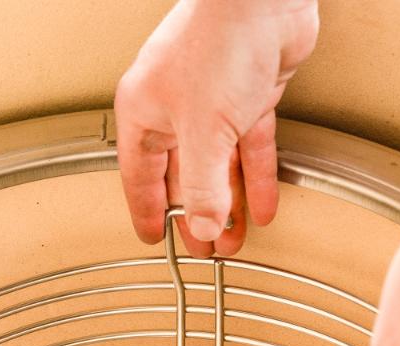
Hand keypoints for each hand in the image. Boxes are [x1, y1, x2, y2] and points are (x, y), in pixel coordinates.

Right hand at [115, 0, 318, 255]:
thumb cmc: (220, 41)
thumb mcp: (203, 130)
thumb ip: (202, 185)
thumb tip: (205, 227)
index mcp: (146, 111)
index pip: (140, 175)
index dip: (147, 211)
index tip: (154, 238)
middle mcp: (176, 108)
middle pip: (183, 177)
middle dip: (196, 217)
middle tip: (203, 250)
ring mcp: (214, 104)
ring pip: (219, 169)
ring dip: (228, 207)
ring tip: (233, 239)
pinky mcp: (249, 99)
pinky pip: (250, 151)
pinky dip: (255, 181)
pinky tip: (260, 207)